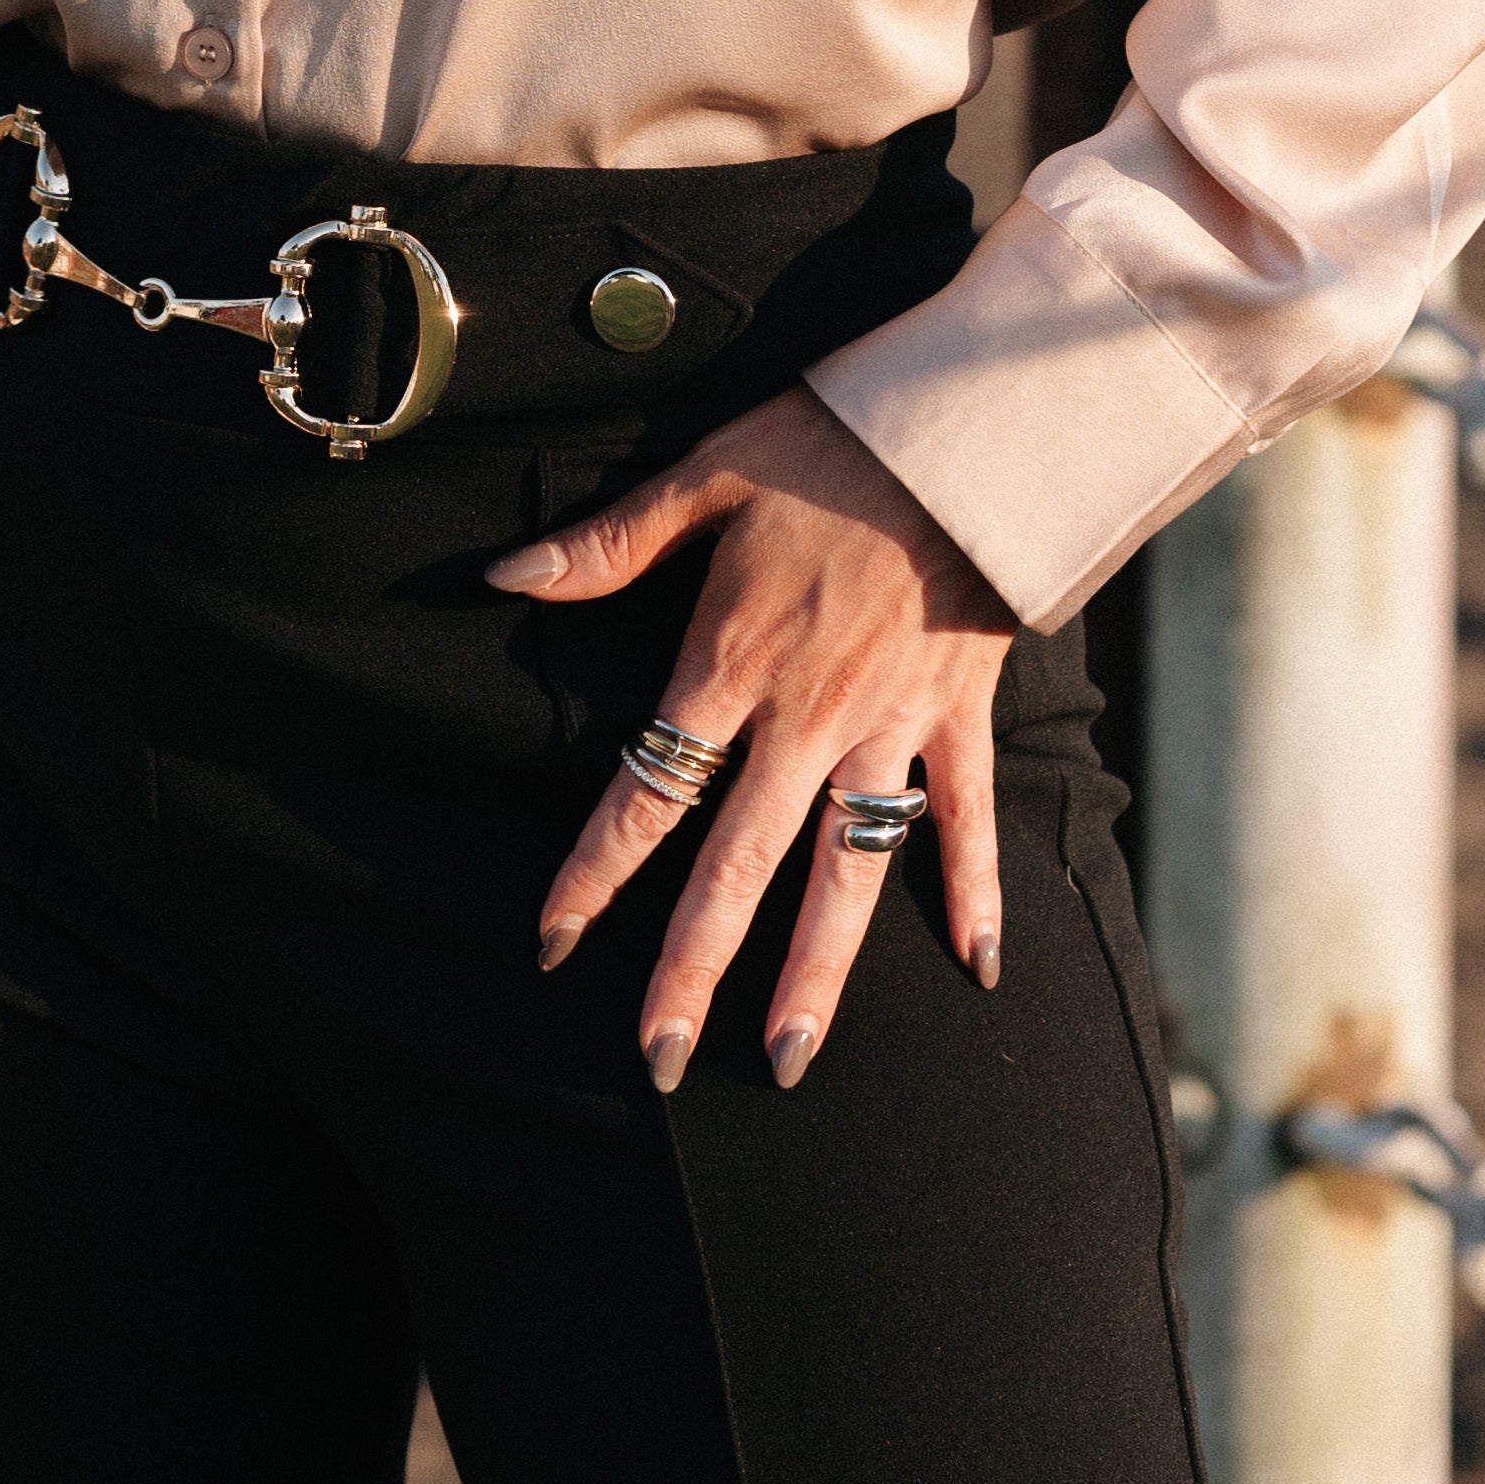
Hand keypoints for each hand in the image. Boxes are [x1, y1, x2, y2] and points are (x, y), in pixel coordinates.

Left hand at [492, 387, 1015, 1092]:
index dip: (596, 872)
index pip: (648, 792)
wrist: (969, 426)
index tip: (555, 942)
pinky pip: (965, 820)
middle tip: (660, 1058)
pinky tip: (979, 969)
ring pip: (846, 873)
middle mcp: (806, 718)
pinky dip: (977, 892)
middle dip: (693, 969)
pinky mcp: (960, 714)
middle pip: (737, 867)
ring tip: (788, 1057)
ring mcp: (890, 725)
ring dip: (817, 971)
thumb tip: (505, 577)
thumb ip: (609, 544)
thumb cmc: (827, 442)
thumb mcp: (705, 476)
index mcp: (731, 663)